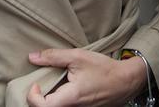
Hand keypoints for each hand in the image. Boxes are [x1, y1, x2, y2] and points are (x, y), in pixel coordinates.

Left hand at [26, 48, 143, 105]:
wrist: (126, 81)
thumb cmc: (104, 69)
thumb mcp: (78, 57)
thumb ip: (54, 57)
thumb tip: (32, 57)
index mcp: (71, 98)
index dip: (33, 96)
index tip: (37, 83)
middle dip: (38, 97)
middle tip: (41, 82)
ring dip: (49, 98)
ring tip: (53, 82)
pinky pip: (66, 106)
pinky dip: (59, 98)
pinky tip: (64, 86)